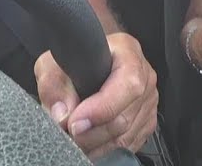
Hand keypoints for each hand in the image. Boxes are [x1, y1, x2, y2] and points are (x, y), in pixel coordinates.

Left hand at [34, 32, 157, 160]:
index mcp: (127, 51)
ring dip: (97, 144)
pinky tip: (89, 145)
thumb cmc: (74, 59)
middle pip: (124, 116)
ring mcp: (148, 100)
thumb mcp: (53, 63)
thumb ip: (53, 85)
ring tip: (75, 141)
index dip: (101, 108)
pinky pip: (129, 144)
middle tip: (68, 134)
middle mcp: (144, 76)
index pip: (127, 84)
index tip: (74, 122)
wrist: (85, 60)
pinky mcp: (146, 121)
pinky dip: (106, 149)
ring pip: (126, 135)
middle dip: (92, 132)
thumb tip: (63, 114)